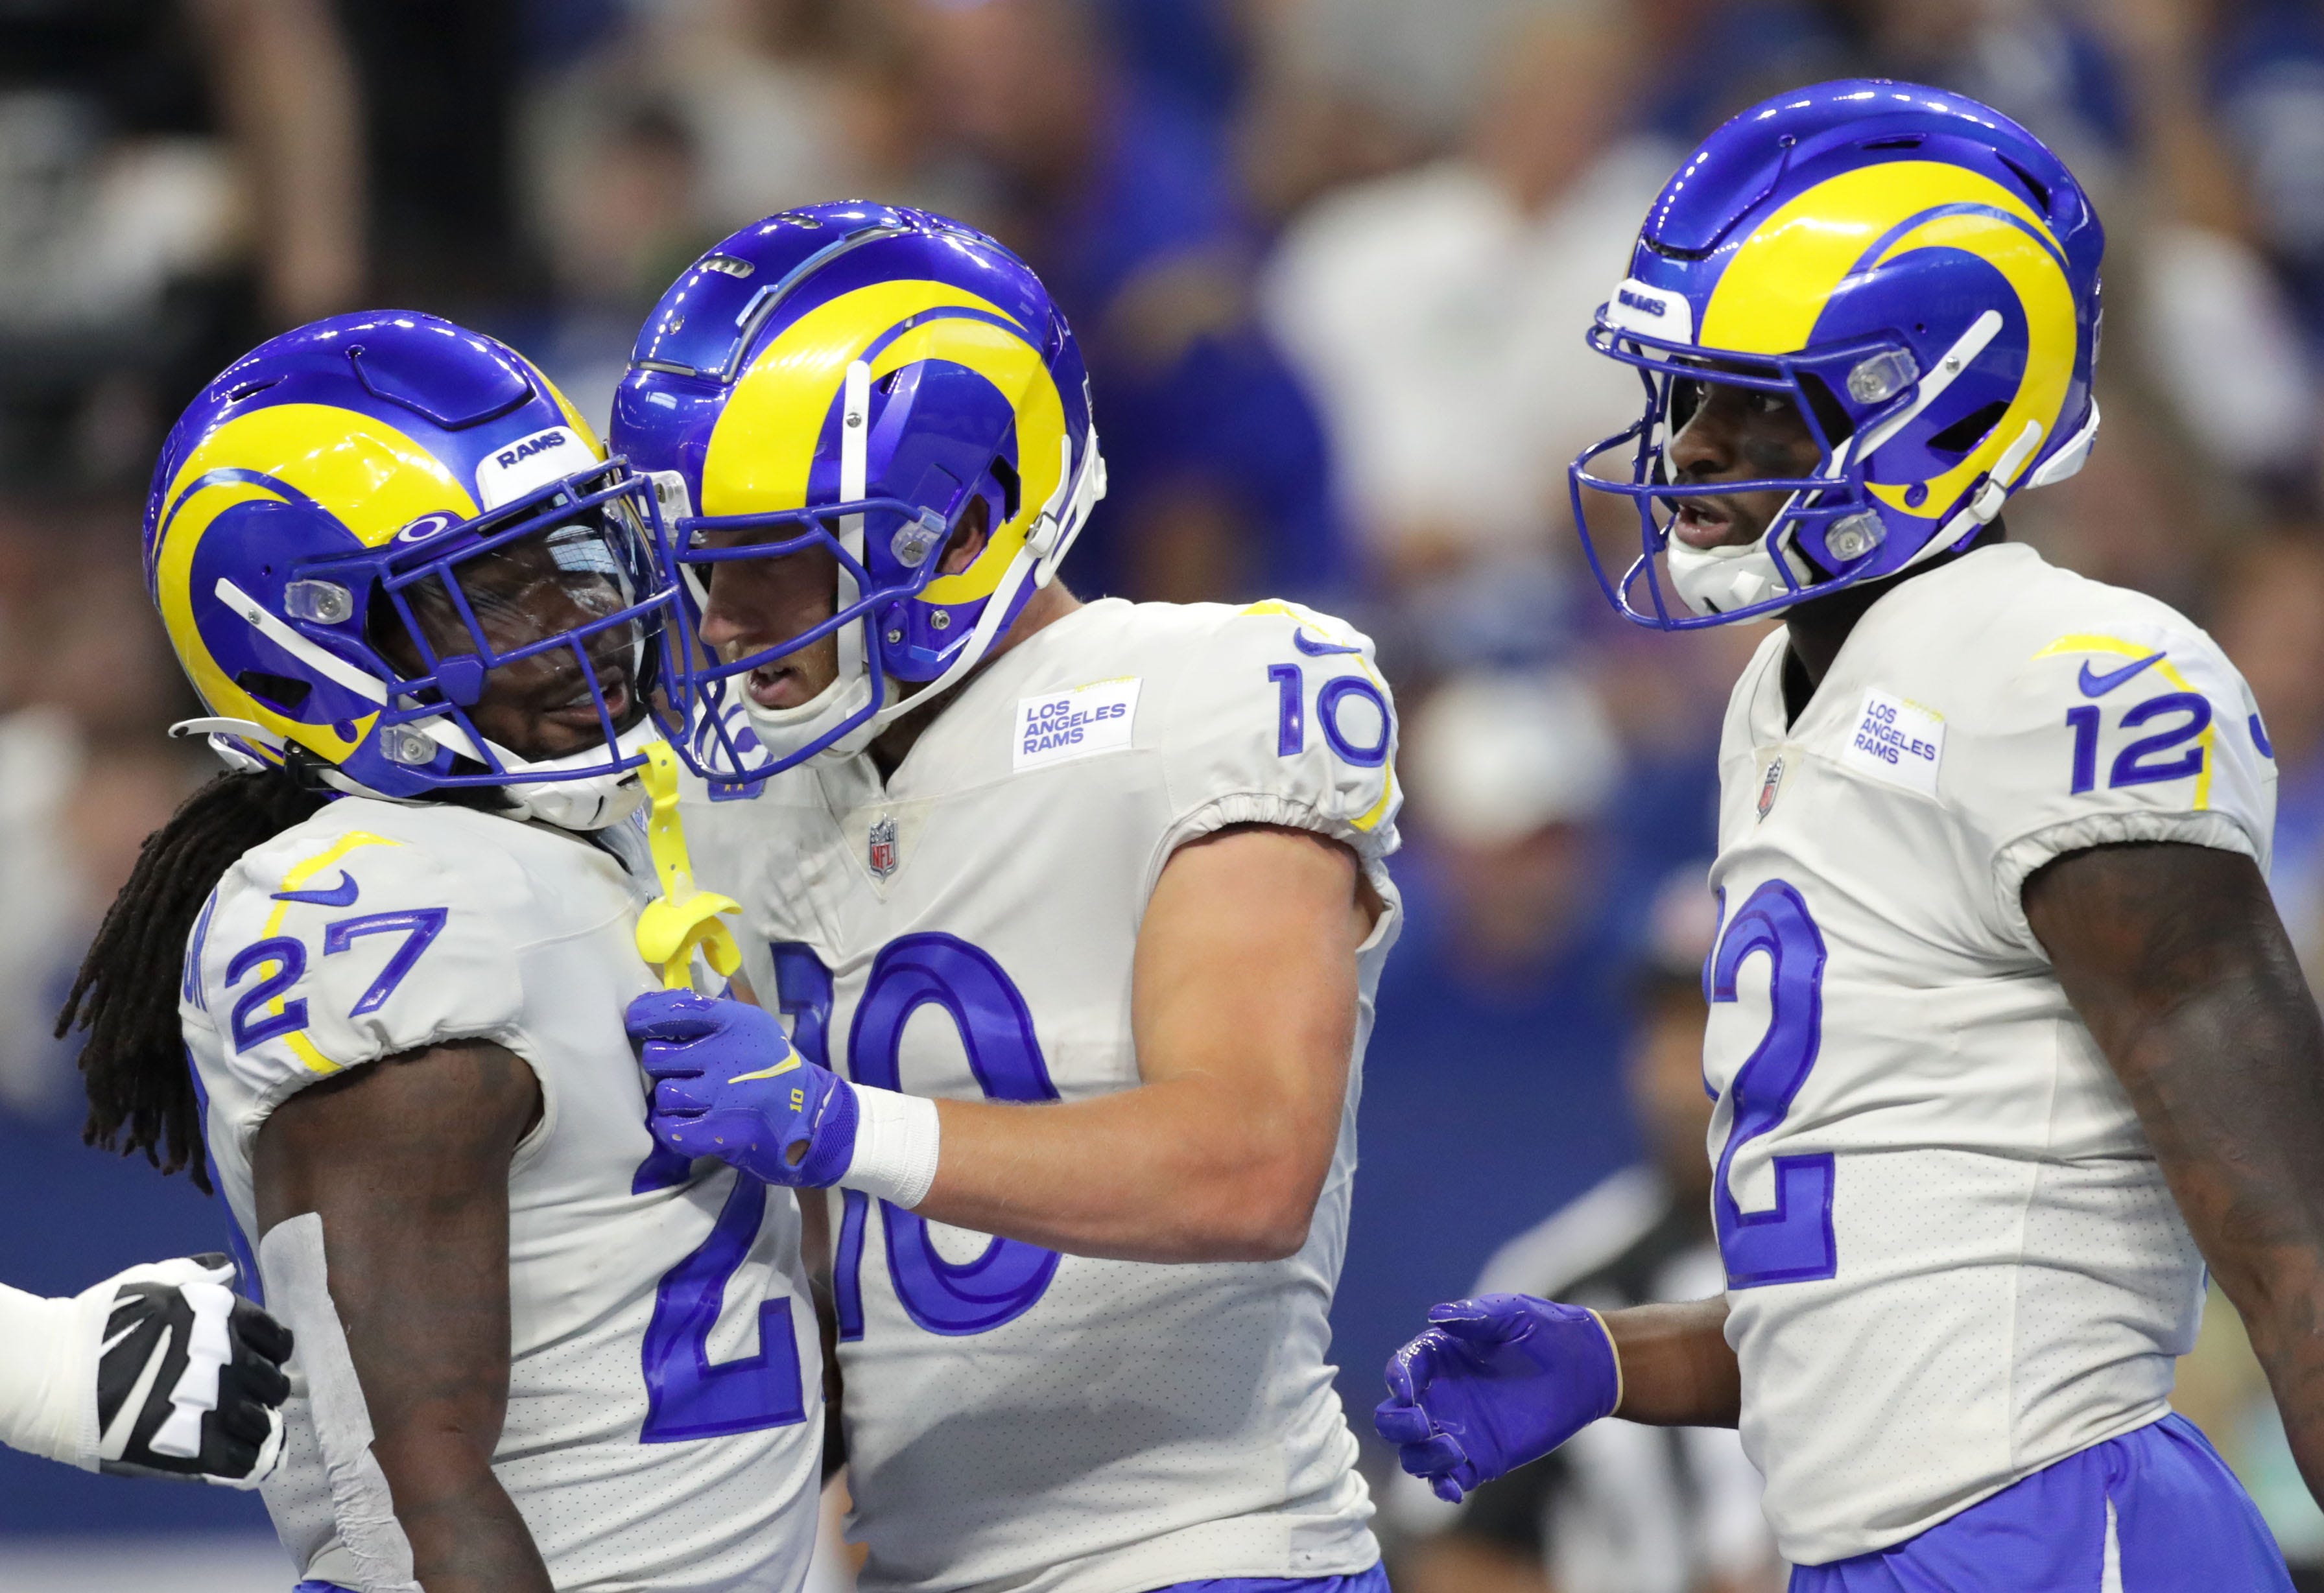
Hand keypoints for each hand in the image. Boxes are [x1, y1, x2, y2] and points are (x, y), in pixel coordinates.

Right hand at [93, 1255, 292, 1486]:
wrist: (53, 1373)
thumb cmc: (97, 1324)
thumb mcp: (153, 1282)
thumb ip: (195, 1276)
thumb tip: (227, 1268)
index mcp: (224, 1316)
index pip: (277, 1339)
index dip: (271, 1354)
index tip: (258, 1364)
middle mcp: (230, 1357)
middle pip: (275, 1383)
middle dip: (264, 1393)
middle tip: (244, 1401)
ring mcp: (217, 1403)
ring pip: (265, 1423)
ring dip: (255, 1428)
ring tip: (235, 1432)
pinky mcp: (197, 1447)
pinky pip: (243, 1460)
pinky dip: (242, 1460)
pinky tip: (226, 1456)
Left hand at [628, 989, 859, 1186]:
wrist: (813, 1116)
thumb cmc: (774, 1070)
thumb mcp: (753, 1030)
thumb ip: (711, 1018)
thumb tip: (650, 1006)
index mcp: (737, 1022)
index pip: (676, 1008)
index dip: (645, 1015)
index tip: (635, 1022)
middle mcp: (729, 1054)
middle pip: (658, 1056)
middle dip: (663, 1066)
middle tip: (681, 1073)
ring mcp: (725, 1094)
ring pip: (664, 1094)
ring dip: (670, 1100)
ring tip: (691, 1102)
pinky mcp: (722, 1131)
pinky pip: (670, 1128)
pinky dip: (669, 1128)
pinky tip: (682, 1124)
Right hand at [1374, 1293, 1620, 1501]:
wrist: (1586, 1365)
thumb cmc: (1545, 1331)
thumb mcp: (1512, 1314)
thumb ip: (1475, 1316)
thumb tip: (1436, 1315)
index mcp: (1439, 1357)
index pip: (1401, 1371)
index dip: (1398, 1380)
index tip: (1409, 1390)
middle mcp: (1440, 1395)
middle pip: (1393, 1419)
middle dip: (1398, 1425)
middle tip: (1424, 1424)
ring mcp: (1458, 1430)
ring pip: (1415, 1455)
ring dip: (1422, 1458)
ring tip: (1453, 1451)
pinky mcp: (1482, 1458)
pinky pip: (1450, 1480)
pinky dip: (1444, 1488)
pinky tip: (1455, 1488)